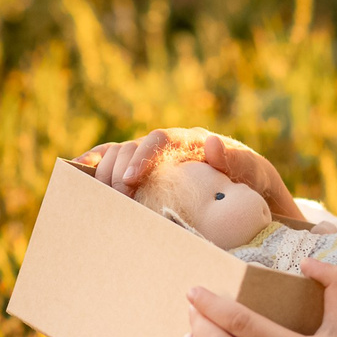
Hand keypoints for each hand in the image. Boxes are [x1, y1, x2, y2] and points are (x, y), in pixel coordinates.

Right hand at [76, 128, 298, 220]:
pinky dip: (98, 164)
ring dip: (103, 170)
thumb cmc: (257, 186)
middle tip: (113, 196)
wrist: (258, 197)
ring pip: (121, 153)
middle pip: (134, 146)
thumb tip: (213, 144)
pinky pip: (117, 162)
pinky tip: (78, 172)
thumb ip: (238, 163)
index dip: (142, 156)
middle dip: (117, 168)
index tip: (130, 179)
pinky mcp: (149, 172)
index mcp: (195, 142)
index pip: (162, 139)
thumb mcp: (256, 175)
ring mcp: (158, 159)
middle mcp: (173, 146)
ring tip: (91, 191)